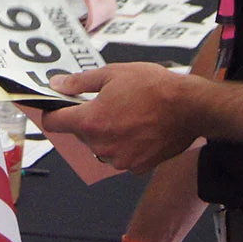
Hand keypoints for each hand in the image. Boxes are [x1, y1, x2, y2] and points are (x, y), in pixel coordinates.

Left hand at [43, 65, 198, 173]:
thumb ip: (79, 82)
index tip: (56, 106)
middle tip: (108, 102)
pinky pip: (121, 156)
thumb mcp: (112, 74)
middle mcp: (100, 146)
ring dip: (107, 133)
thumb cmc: (153, 87)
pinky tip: (140, 129)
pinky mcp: (137, 167)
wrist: (189, 107)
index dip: (52, 112)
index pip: (54, 123)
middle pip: (80, 134)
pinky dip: (125, 145)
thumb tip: (57, 85)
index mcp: (90, 122)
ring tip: (129, 114)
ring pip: (100, 146)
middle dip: (88, 119)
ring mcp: (119, 160)